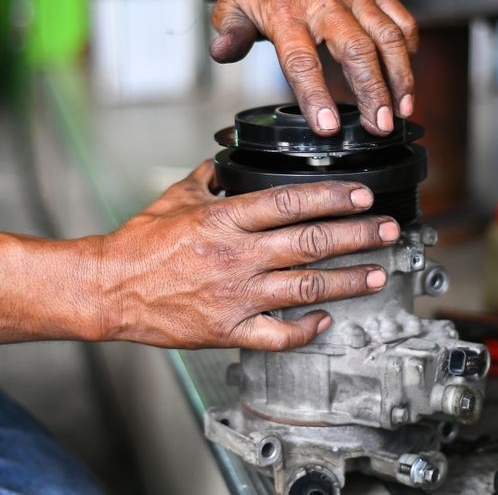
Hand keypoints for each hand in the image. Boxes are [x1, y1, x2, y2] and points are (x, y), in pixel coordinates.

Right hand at [96, 161, 398, 349]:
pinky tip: (325, 320)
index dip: (333, 198)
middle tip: (388, 230)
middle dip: (358, 236)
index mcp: (225, 219)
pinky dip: (306, 329)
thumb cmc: (139, 244)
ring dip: (348, 280)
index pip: (291, 202)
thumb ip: (208, 178)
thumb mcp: (175, 198)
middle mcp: (237, 256)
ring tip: (377, 273)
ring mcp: (236, 295)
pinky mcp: (229, 329)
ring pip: (306, 287)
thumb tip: (227, 163)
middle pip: (311, 242)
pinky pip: (278, 334)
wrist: (109, 289)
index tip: (362, 196)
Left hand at [198, 0, 418, 136]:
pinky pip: (400, 17)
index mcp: (285, 11)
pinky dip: (409, 48)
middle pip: (356, 50)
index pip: (301, 60)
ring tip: (403, 110)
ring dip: (399, 76)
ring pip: (387, 36)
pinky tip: (406, 75)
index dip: (315, 95)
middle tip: (380, 127)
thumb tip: (223, 53)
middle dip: (372, 92)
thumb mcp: (230, 4)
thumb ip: (230, 33)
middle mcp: (324, 0)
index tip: (327, 126)